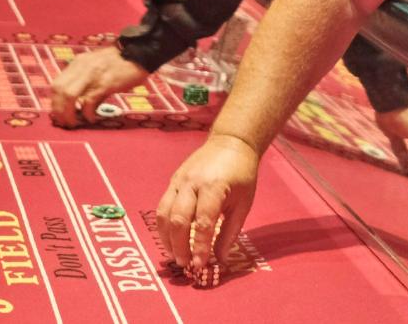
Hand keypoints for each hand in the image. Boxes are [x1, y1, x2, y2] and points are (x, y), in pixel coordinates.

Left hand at [49, 46, 148, 127]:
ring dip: (68, 113)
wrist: (141, 51)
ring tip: (74, 123)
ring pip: (69, 96)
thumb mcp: (98, 66)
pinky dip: (87, 113)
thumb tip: (83, 106)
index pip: (57, 83)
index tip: (59, 114)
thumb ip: (87, 81)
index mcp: (79, 63)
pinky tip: (92, 119)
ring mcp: (93, 74)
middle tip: (64, 122)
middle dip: (58, 110)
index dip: (54, 102)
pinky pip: (88, 101)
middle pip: (59, 90)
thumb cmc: (121, 61)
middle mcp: (82, 67)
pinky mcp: (106, 83)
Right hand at [157, 133, 258, 271]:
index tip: (200, 265)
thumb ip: (230, 232)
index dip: (200, 246)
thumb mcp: (243, 204)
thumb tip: (220, 260)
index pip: (203, 222)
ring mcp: (180, 180)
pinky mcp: (173, 180)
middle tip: (185, 264)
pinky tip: (169, 238)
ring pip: (164, 212)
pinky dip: (163, 225)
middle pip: (179, 219)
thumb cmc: (242, 174)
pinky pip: (163, 205)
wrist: (231, 142)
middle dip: (180, 245)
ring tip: (173, 255)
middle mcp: (192, 182)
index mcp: (214, 187)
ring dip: (166, 237)